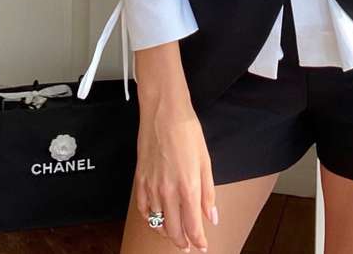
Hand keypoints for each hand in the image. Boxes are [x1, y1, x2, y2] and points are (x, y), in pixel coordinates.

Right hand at [135, 93, 215, 250]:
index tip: (202, 246)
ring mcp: (152, 187)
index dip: (198, 241)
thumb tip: (212, 217)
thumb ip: (208, 193)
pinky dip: (150, 219)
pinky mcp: (140, 180)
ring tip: (174, 234)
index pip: (193, 227)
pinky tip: (156, 219)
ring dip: (167, 232)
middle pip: (173, 230)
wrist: (164, 111)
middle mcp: (168, 191)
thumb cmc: (187, 131)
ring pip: (157, 223)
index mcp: (188, 187)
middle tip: (188, 245)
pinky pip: (143, 209)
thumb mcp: (205, 161)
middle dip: (182, 242)